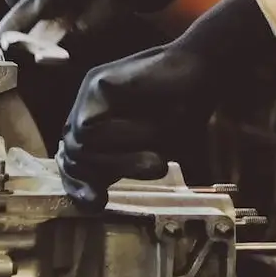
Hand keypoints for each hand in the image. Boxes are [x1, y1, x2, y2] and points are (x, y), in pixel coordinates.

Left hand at [58, 0, 275, 207]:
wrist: (203, 72)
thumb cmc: (184, 113)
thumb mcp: (151, 152)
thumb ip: (121, 169)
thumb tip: (93, 201)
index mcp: (98, 128)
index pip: (72, 163)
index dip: (77, 186)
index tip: (98, 204)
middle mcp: (88, 111)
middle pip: (72, 158)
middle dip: (106, 173)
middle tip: (149, 169)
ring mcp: (88, 95)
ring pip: (79, 146)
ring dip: (121, 158)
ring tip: (156, 156)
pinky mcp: (96, 83)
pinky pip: (89, 127)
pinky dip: (121, 136)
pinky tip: (147, 125)